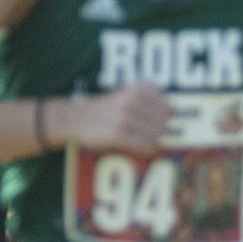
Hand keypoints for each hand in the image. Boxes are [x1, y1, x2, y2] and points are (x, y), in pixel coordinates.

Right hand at [56, 84, 174, 150]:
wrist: (74, 118)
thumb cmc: (103, 109)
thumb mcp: (124, 93)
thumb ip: (145, 94)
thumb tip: (168, 101)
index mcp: (137, 91)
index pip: (168, 108)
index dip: (168, 119)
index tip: (164, 125)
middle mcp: (132, 103)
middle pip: (164, 123)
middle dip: (164, 132)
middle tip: (159, 137)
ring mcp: (124, 119)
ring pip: (155, 135)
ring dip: (156, 142)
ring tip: (152, 144)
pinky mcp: (117, 134)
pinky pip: (143, 144)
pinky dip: (148, 149)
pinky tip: (147, 150)